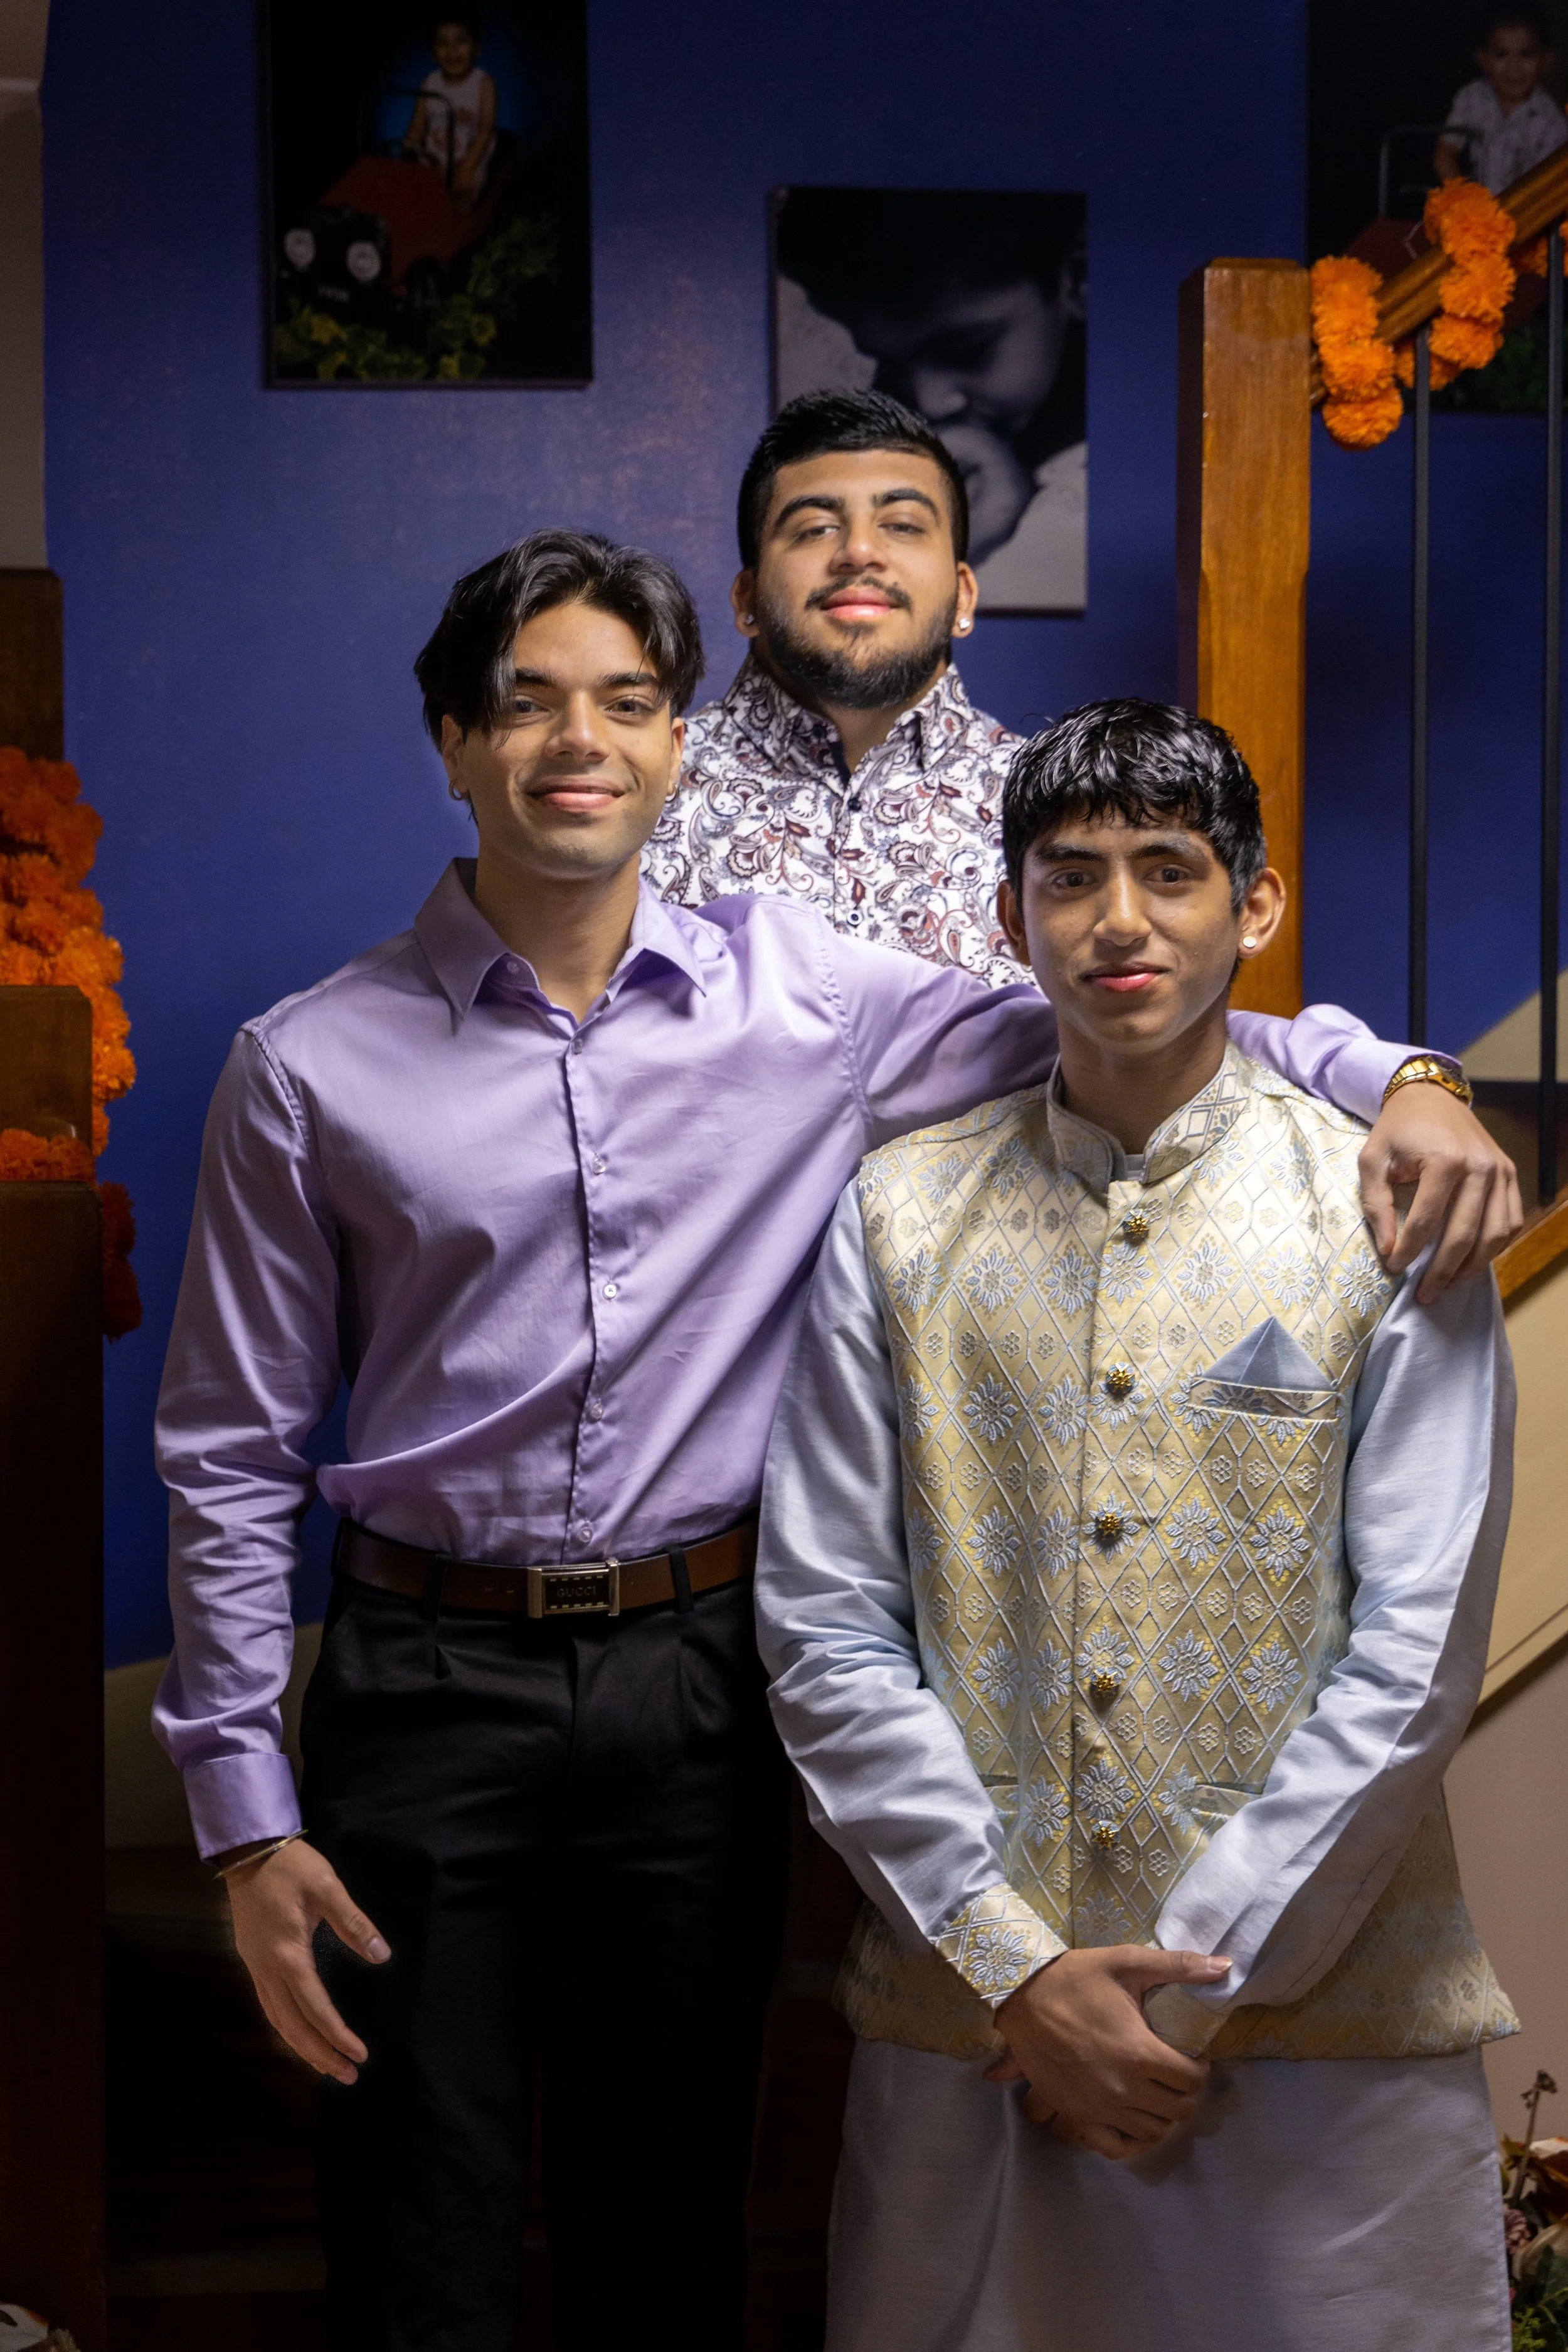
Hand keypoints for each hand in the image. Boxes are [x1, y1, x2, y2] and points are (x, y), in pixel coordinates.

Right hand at [223, 1837, 389, 2084]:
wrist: (248, 1852)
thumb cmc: (291, 1867)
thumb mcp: (327, 1888)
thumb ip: (354, 1924)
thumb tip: (381, 1956)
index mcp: (287, 1954)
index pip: (315, 2007)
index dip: (337, 2035)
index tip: (360, 2055)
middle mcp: (267, 1968)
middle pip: (292, 2025)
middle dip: (320, 2054)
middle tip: (347, 2075)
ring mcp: (256, 1966)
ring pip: (277, 2019)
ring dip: (302, 2046)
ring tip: (327, 2066)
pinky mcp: (253, 1959)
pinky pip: (270, 2005)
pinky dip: (287, 2027)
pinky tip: (300, 2033)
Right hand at [987, 1944, 1228, 2161]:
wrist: (1021, 1995)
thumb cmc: (1076, 1977)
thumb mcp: (1127, 1962)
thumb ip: (1179, 1966)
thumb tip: (1226, 1966)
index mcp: (1140, 2053)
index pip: (1192, 2080)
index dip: (1199, 2068)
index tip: (1192, 2056)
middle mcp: (1123, 2089)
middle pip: (1177, 2110)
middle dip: (1184, 2092)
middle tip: (1176, 2073)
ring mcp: (1098, 2107)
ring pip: (1151, 2132)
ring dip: (1161, 2115)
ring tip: (1156, 2093)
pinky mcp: (1077, 2115)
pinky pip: (1115, 2147)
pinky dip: (1131, 2141)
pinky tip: (1133, 2120)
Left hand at [1359, 1081, 1522, 1302]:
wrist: (1430, 1097)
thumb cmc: (1397, 1129)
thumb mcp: (1372, 1160)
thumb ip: (1377, 1205)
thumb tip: (1388, 1248)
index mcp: (1444, 1160)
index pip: (1425, 1221)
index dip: (1408, 1252)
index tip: (1394, 1269)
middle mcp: (1480, 1167)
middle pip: (1464, 1235)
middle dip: (1441, 1272)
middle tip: (1423, 1295)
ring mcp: (1500, 1171)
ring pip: (1494, 1235)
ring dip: (1472, 1267)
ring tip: (1447, 1285)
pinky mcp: (1509, 1174)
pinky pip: (1510, 1222)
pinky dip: (1494, 1247)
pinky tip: (1471, 1262)